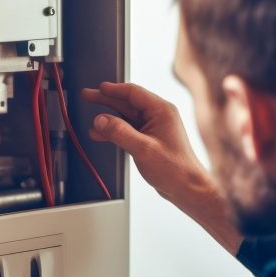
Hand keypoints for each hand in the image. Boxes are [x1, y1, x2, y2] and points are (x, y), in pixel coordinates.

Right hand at [82, 82, 211, 209]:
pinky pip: (127, 130)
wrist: (187, 188)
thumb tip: (100, 120)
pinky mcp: (149, 140)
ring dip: (108, 117)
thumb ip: (119, 132)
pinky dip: (113, 132)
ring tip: (91, 117)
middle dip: (107, 99)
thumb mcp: (143, 149)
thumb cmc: (174, 169)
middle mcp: (158, 116)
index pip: (133, 93)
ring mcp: (153, 128)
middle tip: (88, 96)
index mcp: (161, 111)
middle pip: (127, 102)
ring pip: (126, 117)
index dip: (114, 89)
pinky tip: (100, 135)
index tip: (98, 88)